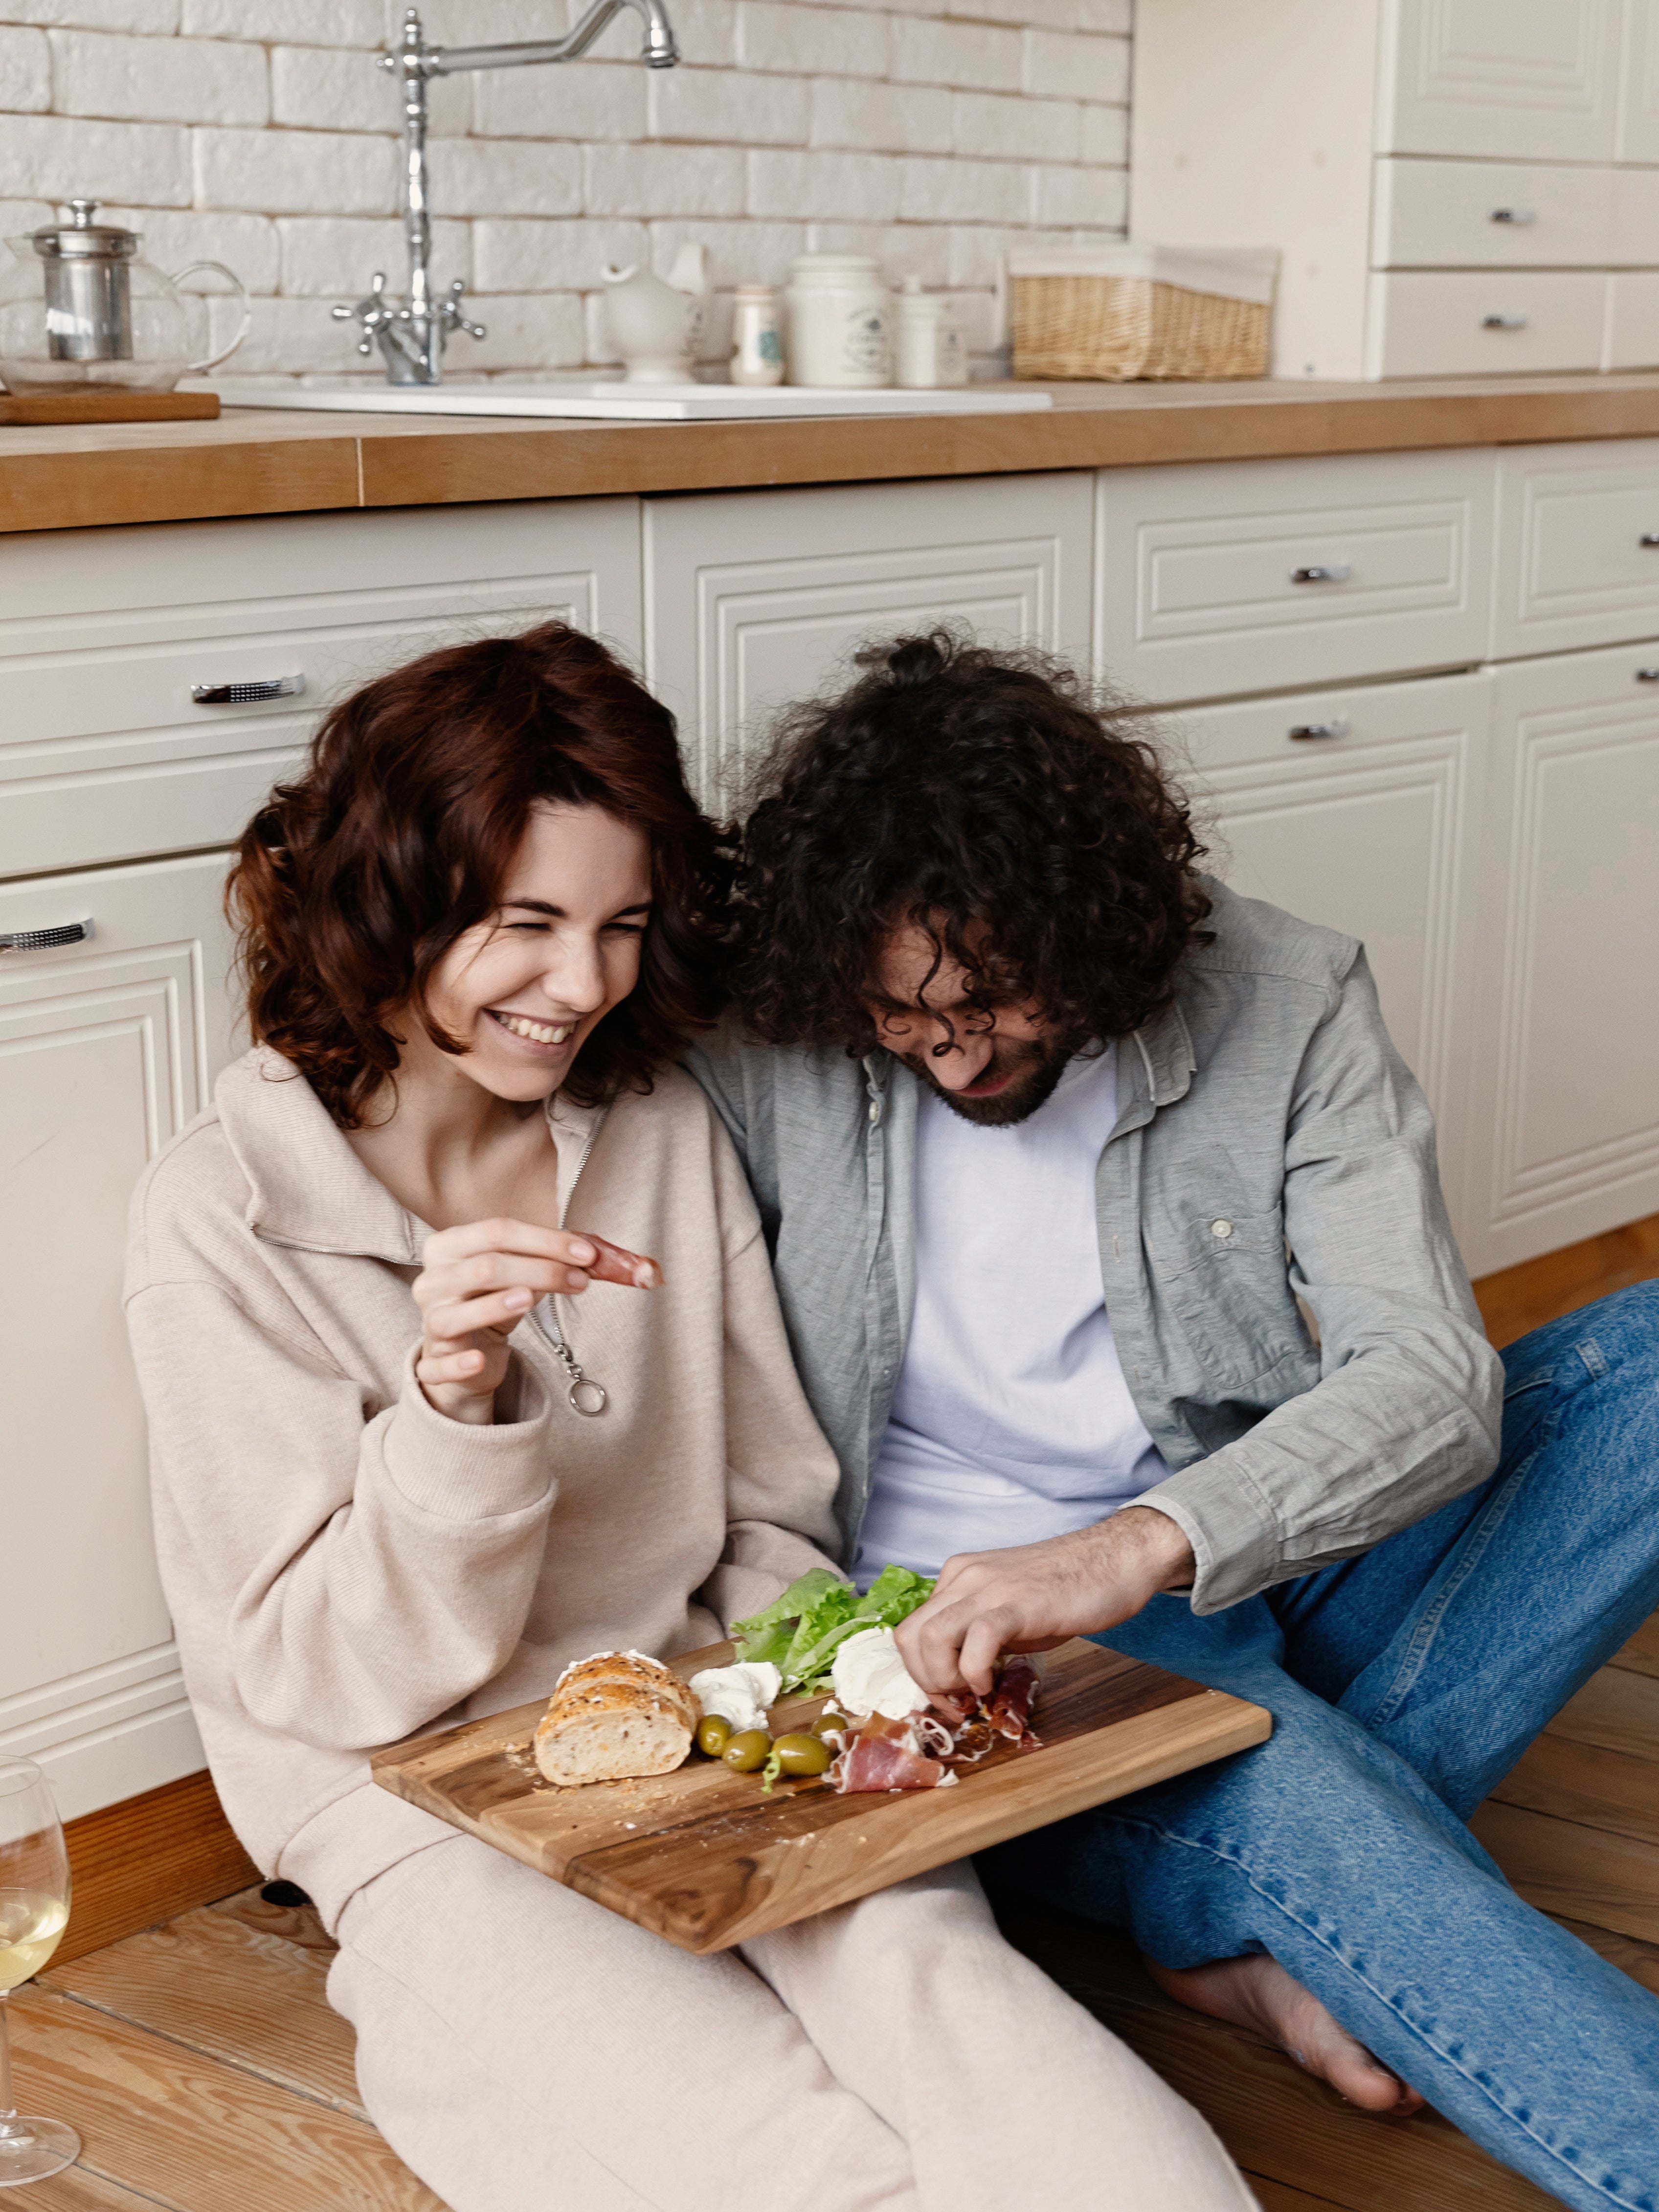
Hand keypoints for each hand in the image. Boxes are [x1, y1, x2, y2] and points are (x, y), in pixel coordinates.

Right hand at [412, 1217, 598, 1424]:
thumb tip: (611, 1258)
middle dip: (539, 1271)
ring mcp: (430, 1322)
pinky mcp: (433, 1362)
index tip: (587, 1253)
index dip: (545, 1240)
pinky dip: (460, 1363)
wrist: (467, 1349)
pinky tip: (481, 1360)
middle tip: (581, 1281)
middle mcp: (432, 1281)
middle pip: (485, 1267)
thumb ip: (561, 1259)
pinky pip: (440, 1364)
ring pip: (458, 1313)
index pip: (497, 1232)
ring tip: (532, 1299)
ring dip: (496, 1306)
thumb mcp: (525, 1273)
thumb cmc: (496, 1299)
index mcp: (449, 1246)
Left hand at [893, 1507, 1196, 1697]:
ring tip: (973, 1693)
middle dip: (926, 1681)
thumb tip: (959, 1674)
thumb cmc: (1068, 1588)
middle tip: (958, 1701)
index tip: (949, 1696)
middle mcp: (965, 1577)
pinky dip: (974, 1672)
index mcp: (959, 1577)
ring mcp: (989, 1587)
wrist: (1115, 1558)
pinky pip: (977, 1640)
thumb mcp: (1009, 1607)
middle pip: (909, 1636)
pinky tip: (992, 1682)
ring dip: (943, 1679)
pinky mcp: (1019, 1603)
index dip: (922, 1672)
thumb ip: (979, 1631)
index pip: (912, 1630)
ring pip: (929, 1637)